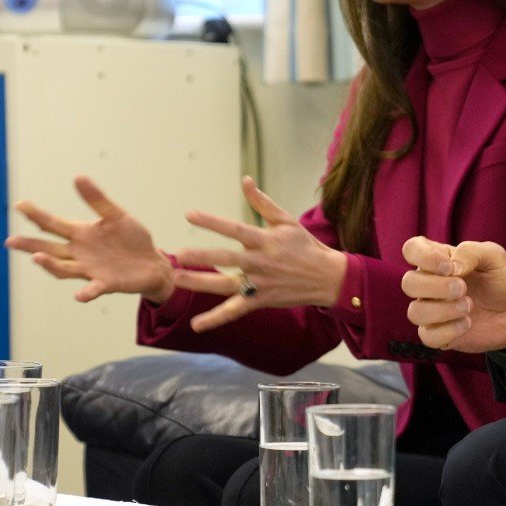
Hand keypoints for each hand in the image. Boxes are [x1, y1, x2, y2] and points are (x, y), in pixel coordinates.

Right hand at [5, 176, 173, 302]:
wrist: (153, 264)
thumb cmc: (132, 240)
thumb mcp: (117, 216)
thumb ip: (98, 200)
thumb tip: (78, 177)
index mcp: (81, 234)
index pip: (54, 225)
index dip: (37, 216)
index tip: (20, 205)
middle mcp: (80, 253)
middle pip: (50, 248)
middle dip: (31, 245)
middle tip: (10, 241)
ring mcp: (91, 270)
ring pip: (64, 269)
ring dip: (50, 265)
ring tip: (37, 257)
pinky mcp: (107, 283)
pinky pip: (93, 289)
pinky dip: (86, 292)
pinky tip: (79, 296)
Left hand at [173, 176, 347, 332]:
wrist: (328, 277)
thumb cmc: (305, 246)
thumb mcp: (287, 221)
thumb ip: (262, 203)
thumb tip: (245, 180)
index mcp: (266, 240)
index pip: (235, 229)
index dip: (213, 222)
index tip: (190, 215)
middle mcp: (261, 262)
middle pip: (228, 259)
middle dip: (204, 257)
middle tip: (180, 255)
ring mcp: (260, 283)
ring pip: (226, 285)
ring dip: (202, 283)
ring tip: (178, 279)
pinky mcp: (261, 300)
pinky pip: (235, 310)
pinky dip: (216, 319)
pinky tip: (197, 325)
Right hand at [401, 237, 505, 351]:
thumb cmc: (503, 280)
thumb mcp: (495, 257)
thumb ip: (472, 252)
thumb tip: (452, 265)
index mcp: (439, 260)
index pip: (411, 249)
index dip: (423, 257)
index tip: (449, 267)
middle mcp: (430, 284)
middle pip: (408, 283)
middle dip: (435, 286)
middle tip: (463, 288)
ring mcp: (433, 310)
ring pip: (415, 312)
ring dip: (442, 310)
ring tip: (469, 306)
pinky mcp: (439, 334)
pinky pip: (427, 336)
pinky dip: (447, 331)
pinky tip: (467, 323)